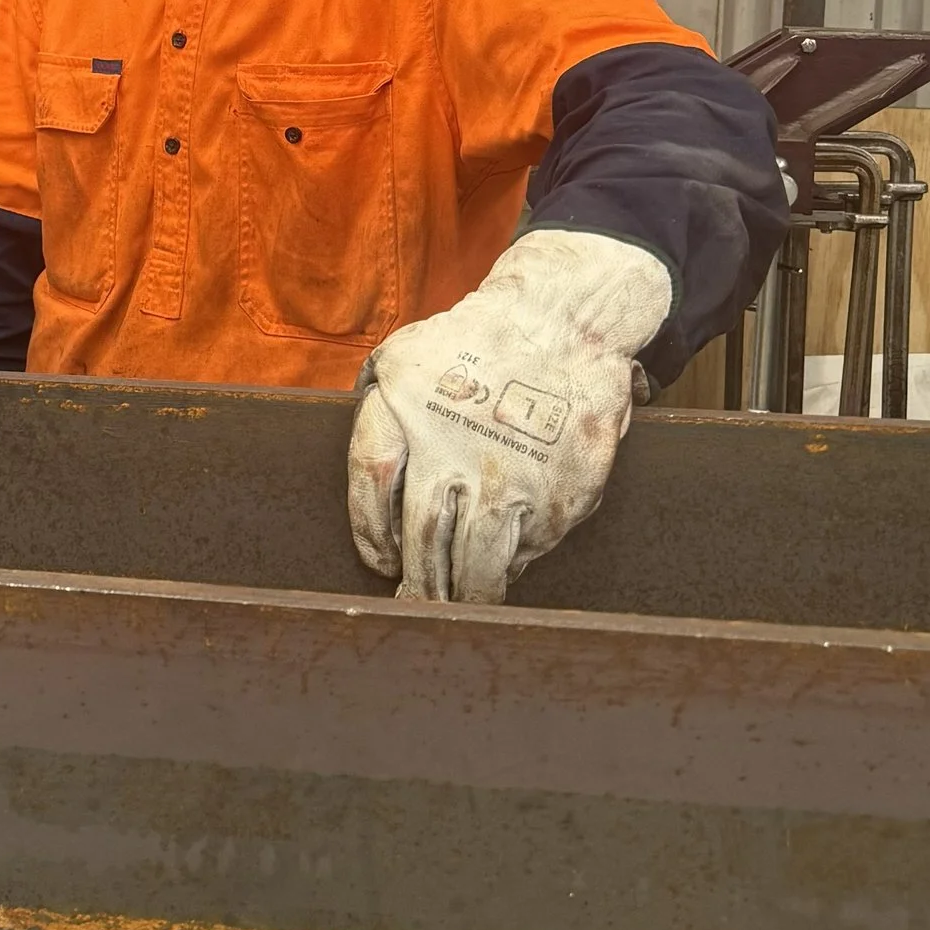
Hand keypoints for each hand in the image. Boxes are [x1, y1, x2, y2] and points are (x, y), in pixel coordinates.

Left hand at [346, 230, 672, 603]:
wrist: (565, 324)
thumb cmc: (476, 344)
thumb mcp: (403, 359)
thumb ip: (373, 409)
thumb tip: (365, 476)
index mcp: (407, 414)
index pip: (371, 488)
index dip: (370, 534)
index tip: (380, 561)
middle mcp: (457, 453)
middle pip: (422, 543)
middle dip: (416, 585)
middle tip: (413, 605)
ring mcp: (512, 481)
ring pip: (478, 565)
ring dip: (464, 594)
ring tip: (458, 605)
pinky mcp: (559, 499)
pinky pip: (529, 551)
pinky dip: (514, 562)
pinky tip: (505, 561)